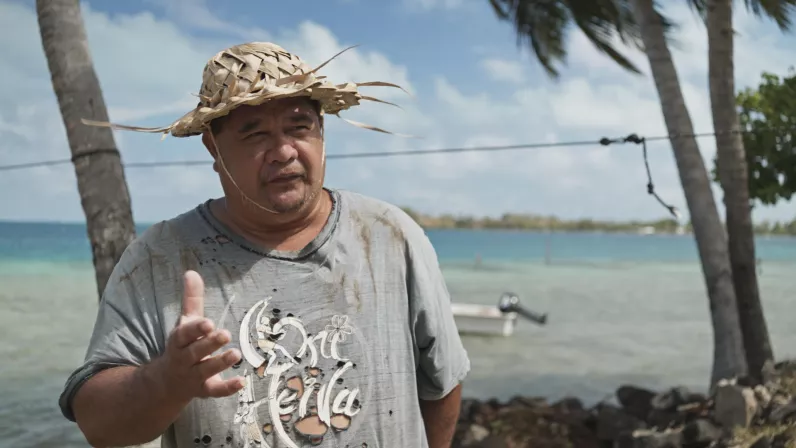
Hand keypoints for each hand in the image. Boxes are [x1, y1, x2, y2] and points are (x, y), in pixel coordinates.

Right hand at [155, 270, 245, 399]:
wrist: (167, 382)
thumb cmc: (182, 345)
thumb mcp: (185, 323)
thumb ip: (191, 299)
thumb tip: (191, 272)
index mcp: (178, 341)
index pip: (183, 334)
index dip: (195, 329)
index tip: (208, 322)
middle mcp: (183, 359)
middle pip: (194, 352)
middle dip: (208, 344)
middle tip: (225, 334)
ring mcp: (193, 376)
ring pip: (204, 371)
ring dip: (219, 363)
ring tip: (236, 354)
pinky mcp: (204, 390)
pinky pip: (215, 391)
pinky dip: (227, 388)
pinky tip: (242, 382)